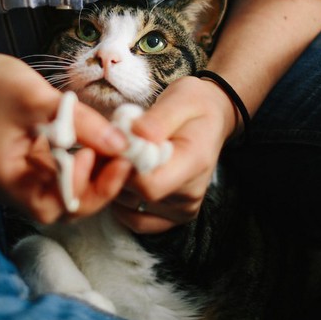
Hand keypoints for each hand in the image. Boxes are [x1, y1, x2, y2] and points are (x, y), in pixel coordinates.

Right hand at [0, 51, 129, 223]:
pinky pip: (64, 178)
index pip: (49, 207)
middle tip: (124, 159)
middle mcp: (12, 190)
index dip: (79, 187)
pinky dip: (85, 166)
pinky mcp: (33, 170)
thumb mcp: (38, 97)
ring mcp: (23, 181)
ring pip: (68, 195)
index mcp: (4, 180)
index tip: (98, 154)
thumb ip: (80, 122)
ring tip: (117, 151)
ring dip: (95, 177)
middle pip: (63, 208)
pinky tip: (102, 146)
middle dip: (97, 187)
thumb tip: (121, 144)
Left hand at [111, 75, 236, 232]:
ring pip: (128, 207)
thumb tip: (136, 135)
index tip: (113, 143)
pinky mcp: (172, 217)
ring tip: (119, 156)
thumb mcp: (179, 100)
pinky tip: (124, 175)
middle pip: (135, 196)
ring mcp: (182, 209)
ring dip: (114, 183)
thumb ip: (157, 120)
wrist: (210, 119)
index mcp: (195, 163)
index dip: (123, 167)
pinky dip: (121, 200)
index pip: (150, 184)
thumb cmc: (192, 106)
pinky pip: (134, 219)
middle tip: (111, 145)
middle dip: (113, 171)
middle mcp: (191, 194)